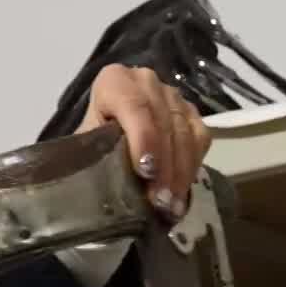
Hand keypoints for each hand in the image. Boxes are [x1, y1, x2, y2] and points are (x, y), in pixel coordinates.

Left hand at [76, 63, 212, 219]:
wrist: (105, 144)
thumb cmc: (90, 147)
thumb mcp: (85, 150)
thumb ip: (94, 157)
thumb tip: (102, 186)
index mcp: (115, 81)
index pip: (134, 104)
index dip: (143, 138)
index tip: (145, 171)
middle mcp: (146, 81)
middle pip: (163, 120)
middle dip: (163, 164)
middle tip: (159, 199)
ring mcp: (172, 95)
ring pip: (184, 131)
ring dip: (179, 171)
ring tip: (170, 204)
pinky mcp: (191, 113)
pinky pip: (200, 138)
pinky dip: (192, 166)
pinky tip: (181, 193)